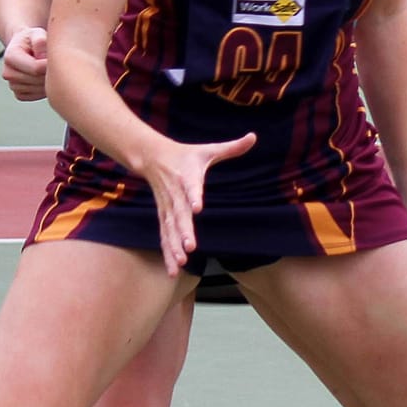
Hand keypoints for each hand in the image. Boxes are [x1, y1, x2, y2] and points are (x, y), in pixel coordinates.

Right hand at [2, 27, 49, 100]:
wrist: (26, 49)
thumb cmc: (33, 39)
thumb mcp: (37, 33)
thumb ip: (40, 41)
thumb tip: (42, 57)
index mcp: (10, 57)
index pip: (36, 68)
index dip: (50, 64)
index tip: (58, 57)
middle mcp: (7, 73)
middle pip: (38, 80)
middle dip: (50, 72)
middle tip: (55, 62)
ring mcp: (13, 85)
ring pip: (39, 90)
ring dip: (49, 81)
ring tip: (48, 68)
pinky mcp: (19, 94)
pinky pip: (37, 95)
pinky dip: (44, 89)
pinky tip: (44, 77)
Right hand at [142, 133, 256, 275]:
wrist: (153, 157)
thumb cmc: (187, 155)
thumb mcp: (209, 150)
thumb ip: (232, 147)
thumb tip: (254, 136)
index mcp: (187, 177)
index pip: (191, 187)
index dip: (194, 195)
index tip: (198, 206)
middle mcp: (176, 195)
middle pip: (179, 215)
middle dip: (184, 232)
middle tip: (190, 247)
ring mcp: (168, 208)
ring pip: (170, 230)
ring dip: (174, 247)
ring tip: (181, 262)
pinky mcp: (164, 217)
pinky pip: (165, 237)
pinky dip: (168, 253)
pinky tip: (173, 270)